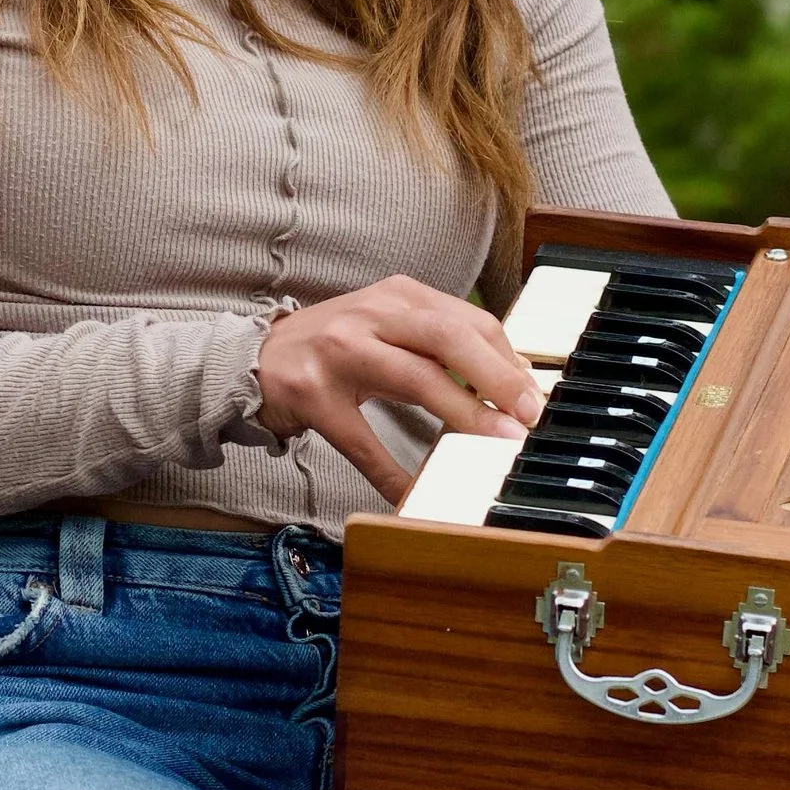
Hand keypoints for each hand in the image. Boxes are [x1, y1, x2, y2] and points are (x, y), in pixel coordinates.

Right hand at [256, 273, 543, 504]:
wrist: (255, 360)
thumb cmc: (333, 347)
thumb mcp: (387, 327)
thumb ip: (438, 344)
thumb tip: (506, 382)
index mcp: (397, 296)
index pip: (468, 320)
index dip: (508, 359)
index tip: (534, 395)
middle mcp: (371, 316)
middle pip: (448, 337)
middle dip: (497, 375)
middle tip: (531, 412)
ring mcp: (340, 353)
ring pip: (415, 379)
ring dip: (464, 413)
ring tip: (497, 441)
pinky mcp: (314, 395)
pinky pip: (364, 440)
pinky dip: (392, 471)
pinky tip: (415, 492)